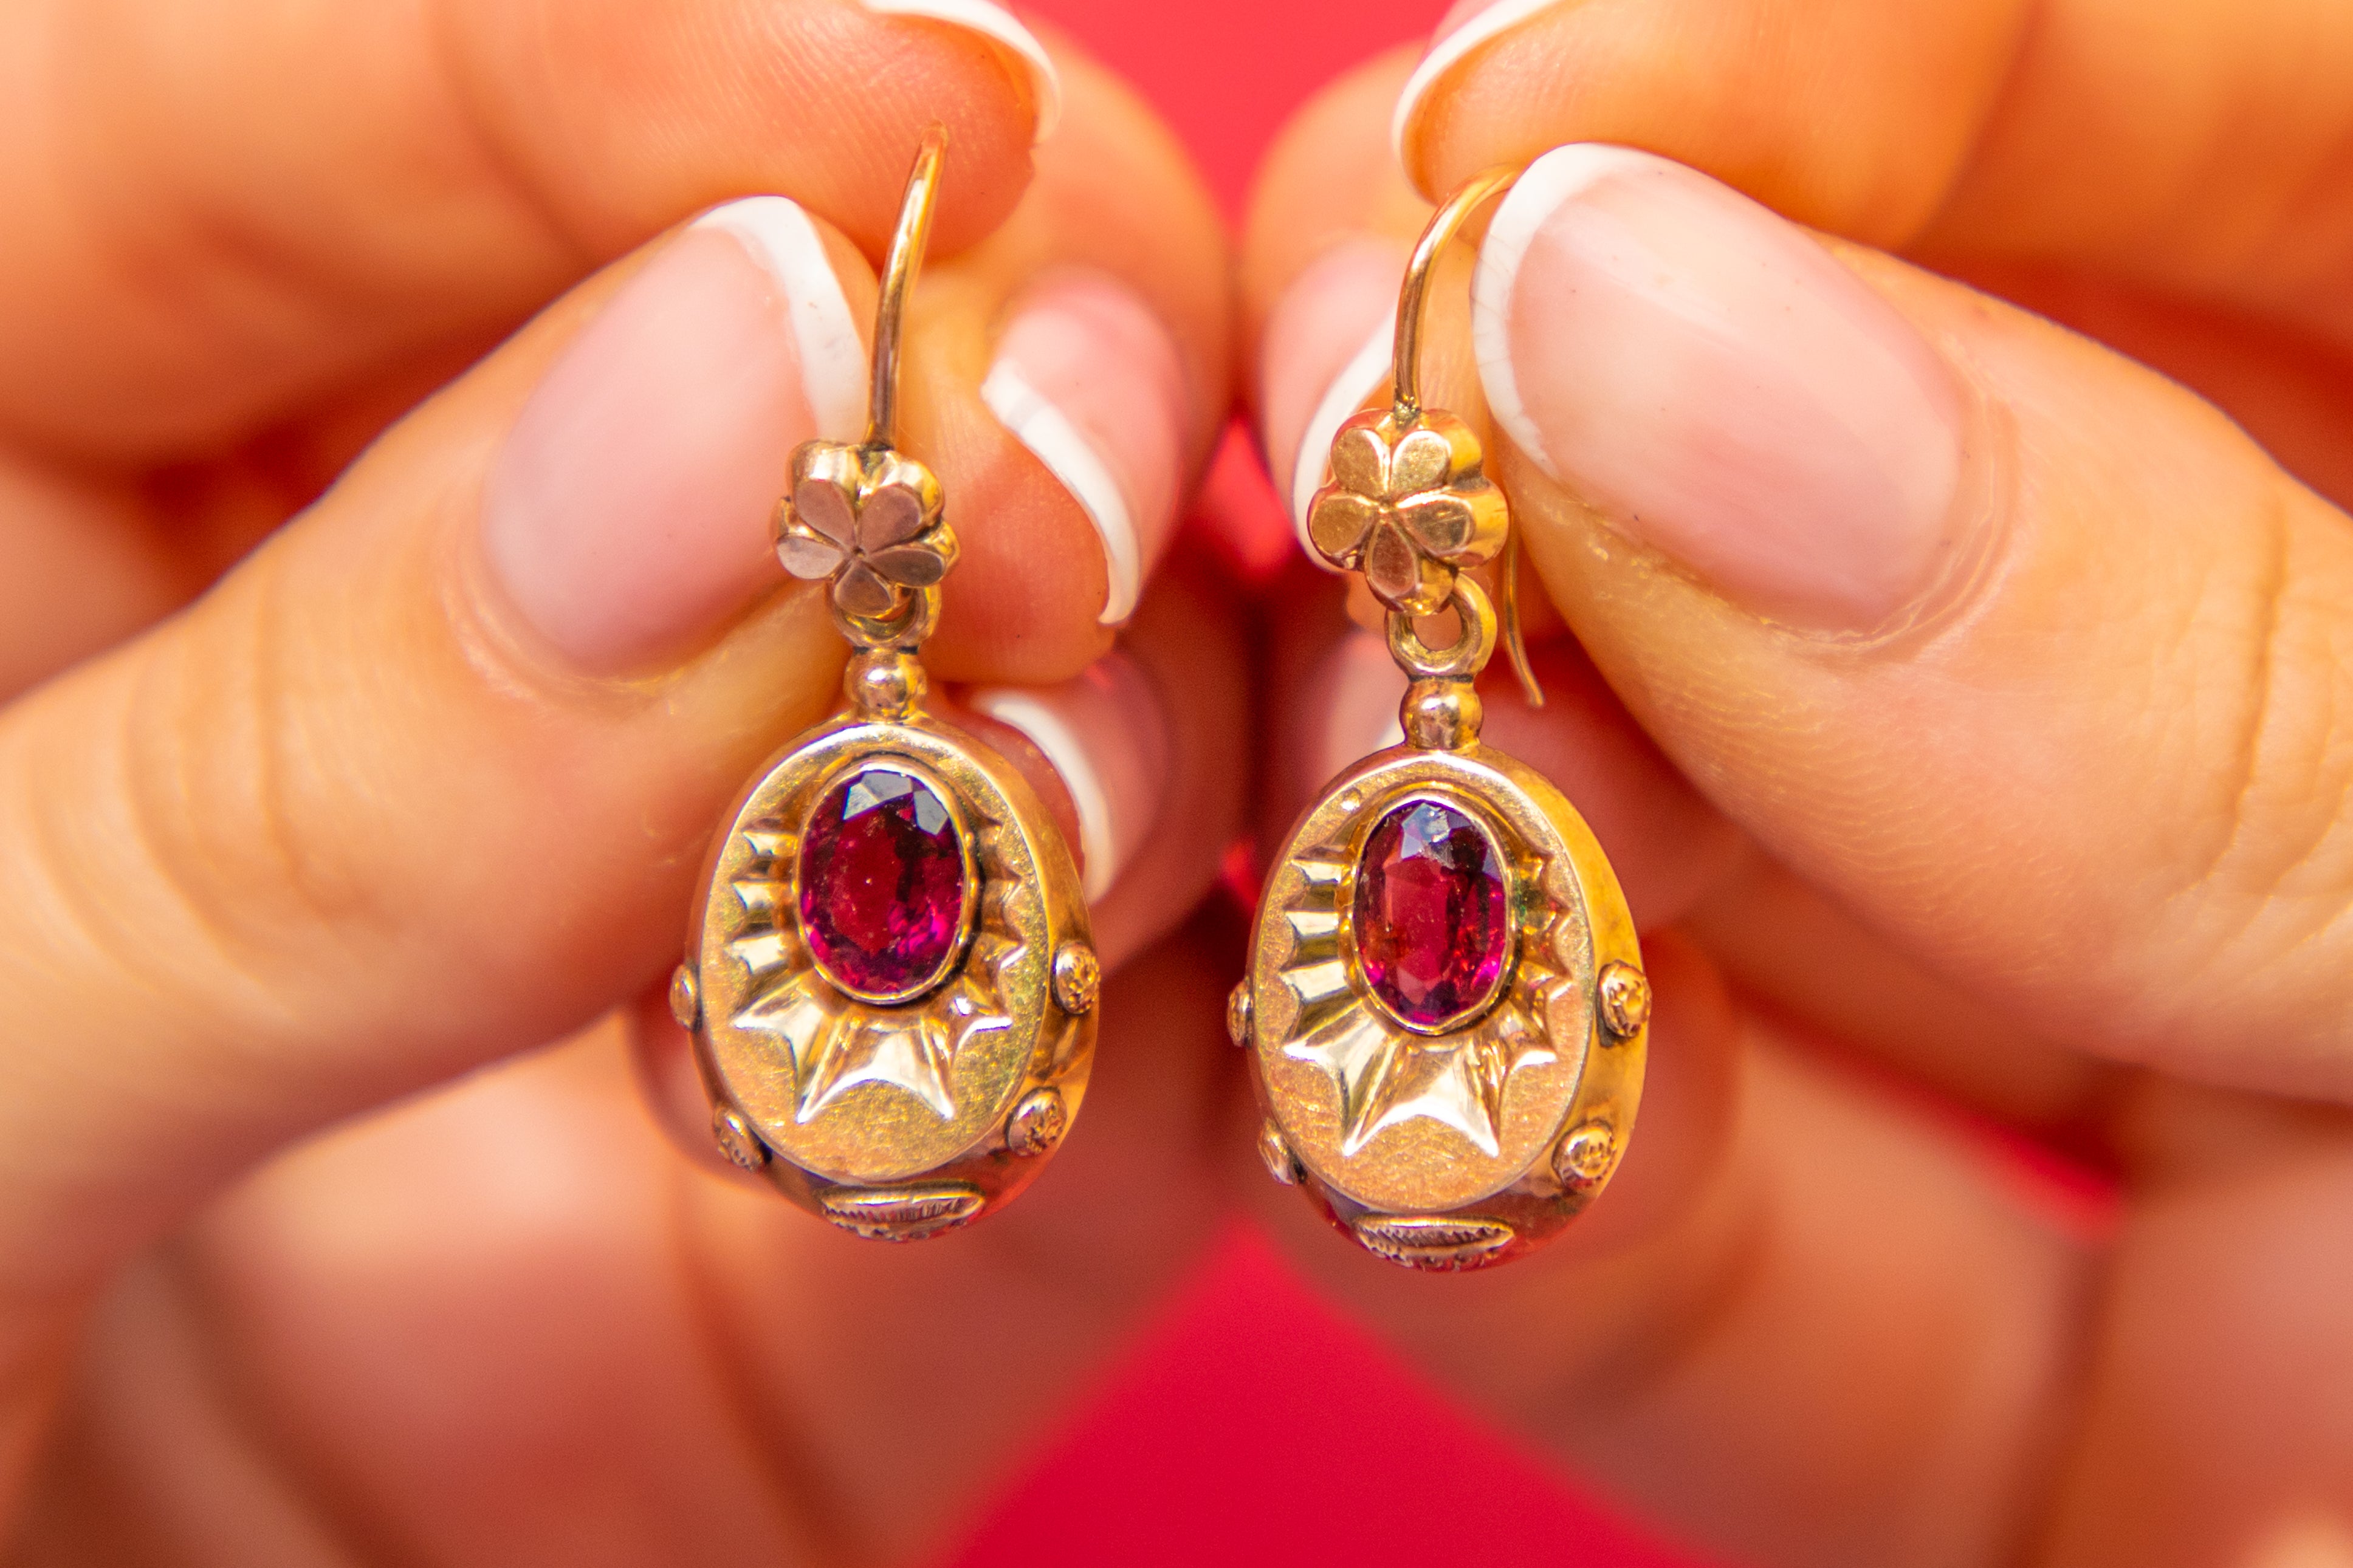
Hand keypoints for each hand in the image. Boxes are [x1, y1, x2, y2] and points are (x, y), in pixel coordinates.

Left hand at [0, 5, 1241, 1560]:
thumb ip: (289, 776)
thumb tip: (753, 398)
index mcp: (31, 435)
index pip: (383, 81)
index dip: (687, 76)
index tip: (948, 155)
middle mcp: (399, 654)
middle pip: (792, 341)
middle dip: (990, 377)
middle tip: (1078, 532)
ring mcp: (668, 942)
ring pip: (1031, 690)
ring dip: (1140, 724)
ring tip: (1091, 836)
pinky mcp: (867, 1223)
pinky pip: (1128, 1063)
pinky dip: (1247, 1033)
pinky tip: (1285, 1032)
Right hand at [1246, 5, 2352, 1564]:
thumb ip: (2230, 691)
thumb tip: (1616, 330)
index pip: (2230, 98)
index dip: (1842, 68)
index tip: (1501, 145)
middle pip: (1913, 472)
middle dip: (1574, 449)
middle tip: (1340, 458)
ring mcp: (2233, 1102)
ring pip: (1751, 866)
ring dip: (1483, 822)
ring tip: (1331, 800)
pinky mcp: (2074, 1406)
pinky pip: (1716, 1234)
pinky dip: (1510, 1148)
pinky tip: (1370, 1071)